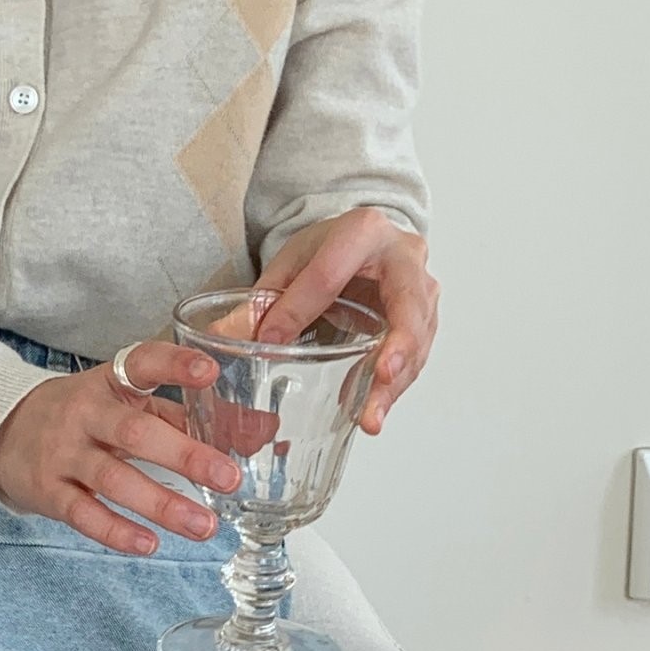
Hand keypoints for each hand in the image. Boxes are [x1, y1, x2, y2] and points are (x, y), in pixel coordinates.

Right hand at [0, 341, 242, 555]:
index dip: (175, 365)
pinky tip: (150, 544)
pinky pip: (83, 514)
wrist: (3, 431)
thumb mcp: (128, 404)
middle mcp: (85, 414)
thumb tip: (262, 433)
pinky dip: (117, 531)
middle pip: (134, 432)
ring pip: (113, 478)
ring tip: (205, 526)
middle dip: (184, 456)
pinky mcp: (49, 491)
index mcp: (111, 383)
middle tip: (229, 477)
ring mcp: (63, 453)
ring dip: (162, 504)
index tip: (210, 372)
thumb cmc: (85, 418)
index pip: (142, 363)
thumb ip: (190, 417)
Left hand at [233, 209, 439, 433]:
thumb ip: (262, 299)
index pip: (330, 274)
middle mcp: (404, 257)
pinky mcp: (425, 319)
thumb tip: (223, 336)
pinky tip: (371, 412)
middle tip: (383, 377)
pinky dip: (393, 389)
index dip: (298, 309)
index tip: (270, 342)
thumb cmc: (330, 250)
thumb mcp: (290, 263)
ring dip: (395, 384)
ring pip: (418, 340)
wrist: (365, 243)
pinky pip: (415, 357)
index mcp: (363, 231)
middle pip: (405, 306)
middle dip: (397, 346)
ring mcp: (422, 290)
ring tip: (371, 419)